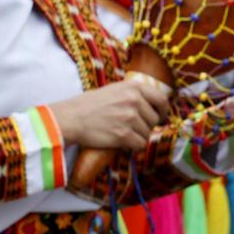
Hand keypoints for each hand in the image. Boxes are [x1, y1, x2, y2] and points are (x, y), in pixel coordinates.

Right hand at [51, 75, 172, 150]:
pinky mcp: (124, 134)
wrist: (70, 118)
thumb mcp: (113, 90)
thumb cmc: (88, 105)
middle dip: (146, 125)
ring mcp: (130, 117)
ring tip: (121, 132)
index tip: (160, 116)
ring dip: (137, 136)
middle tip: (130, 127)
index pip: (161, 99)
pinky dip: (132, 146)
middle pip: (155, 119)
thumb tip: (151, 104)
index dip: (163, 110)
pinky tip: (121, 141)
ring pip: (147, 133)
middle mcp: (134, 100)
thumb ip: (132, 94)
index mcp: (133, 87)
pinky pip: (139, 144)